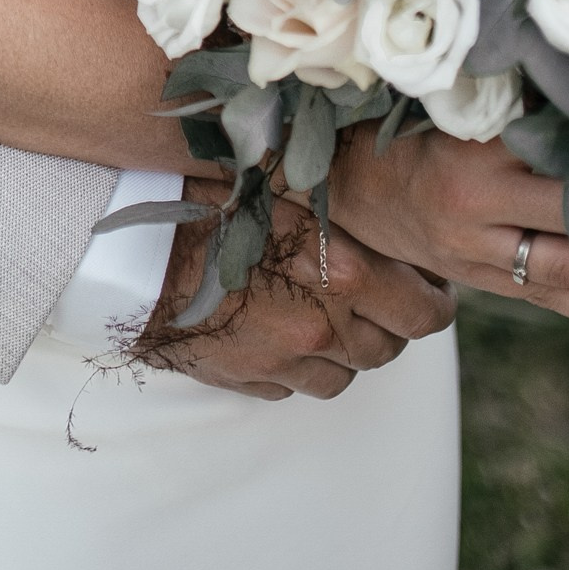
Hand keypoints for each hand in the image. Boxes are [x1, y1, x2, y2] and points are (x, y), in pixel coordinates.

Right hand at [137, 178, 455, 400]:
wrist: (133, 247)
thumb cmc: (208, 200)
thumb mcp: (284, 183)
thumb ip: (343, 203)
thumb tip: (389, 196)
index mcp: (345, 274)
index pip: (427, 313)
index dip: (435, 301)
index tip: (429, 288)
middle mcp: (324, 327)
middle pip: (389, 349)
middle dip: (391, 325)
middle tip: (378, 297)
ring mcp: (284, 362)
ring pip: (345, 376)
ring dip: (345, 350)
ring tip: (327, 315)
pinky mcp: (247, 380)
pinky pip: (293, 386)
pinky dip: (298, 366)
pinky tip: (279, 330)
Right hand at [328, 123, 568, 347]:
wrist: (352, 190)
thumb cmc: (411, 137)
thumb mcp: (454, 113)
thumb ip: (515, 109)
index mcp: (471, 150)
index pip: (552, 148)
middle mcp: (475, 205)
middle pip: (567, 212)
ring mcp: (476, 252)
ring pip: (561, 263)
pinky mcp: (479, 281)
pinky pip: (543, 299)